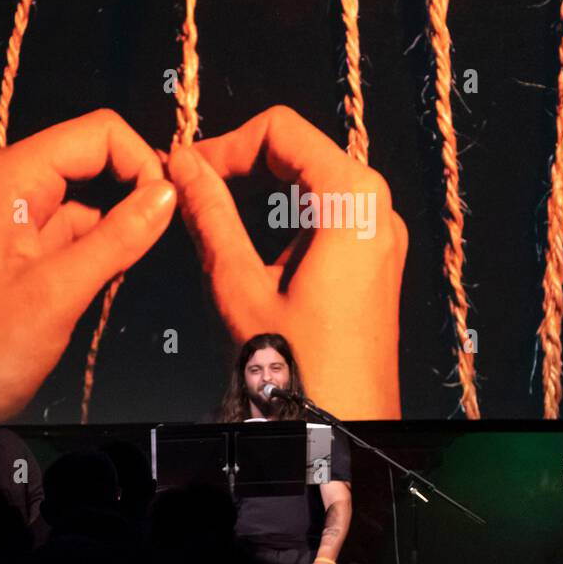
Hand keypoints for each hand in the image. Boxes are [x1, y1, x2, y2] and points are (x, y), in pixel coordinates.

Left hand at [0, 109, 175, 427]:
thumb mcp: (57, 294)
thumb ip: (117, 240)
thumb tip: (168, 195)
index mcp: (13, 178)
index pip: (99, 133)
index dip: (142, 162)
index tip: (170, 207)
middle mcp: (16, 186)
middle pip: (98, 158)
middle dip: (138, 188)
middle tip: (172, 228)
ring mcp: (22, 218)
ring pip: (96, 197)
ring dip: (125, 221)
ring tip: (143, 260)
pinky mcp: (31, 251)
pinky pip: (84, 232)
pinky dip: (108, 247)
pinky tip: (116, 278)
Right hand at [166, 106, 406, 419]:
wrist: (346, 434)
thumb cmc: (302, 370)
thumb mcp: (240, 285)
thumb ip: (210, 216)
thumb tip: (182, 166)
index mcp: (355, 199)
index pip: (282, 129)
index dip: (226, 142)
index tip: (184, 169)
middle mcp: (378, 208)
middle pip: (300, 149)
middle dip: (241, 162)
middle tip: (189, 188)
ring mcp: (380, 237)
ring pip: (312, 182)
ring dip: (259, 190)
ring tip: (209, 217)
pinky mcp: (374, 263)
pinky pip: (326, 217)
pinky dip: (283, 218)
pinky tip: (248, 249)